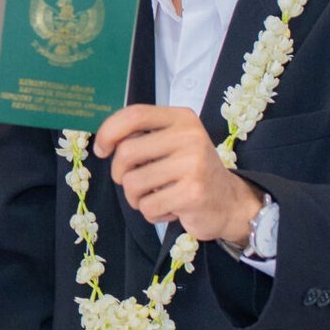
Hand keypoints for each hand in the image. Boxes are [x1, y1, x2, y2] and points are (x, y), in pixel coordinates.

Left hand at [94, 104, 261, 245]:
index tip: (101, 149)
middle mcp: (190, 137)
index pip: (134, 115)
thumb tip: (104, 141)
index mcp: (182, 119)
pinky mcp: (193, 193)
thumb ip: (143, 136)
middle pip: (127, 152)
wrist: (229, 202)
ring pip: (133, 183)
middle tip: (134, 182)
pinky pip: (148, 206)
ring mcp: (193, 164)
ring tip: (156, 196)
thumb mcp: (172, 143)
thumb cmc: (191, 172)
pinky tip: (170, 208)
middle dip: (120, 173)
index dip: (109, 132)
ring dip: (136, 198)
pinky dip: (152, 213)